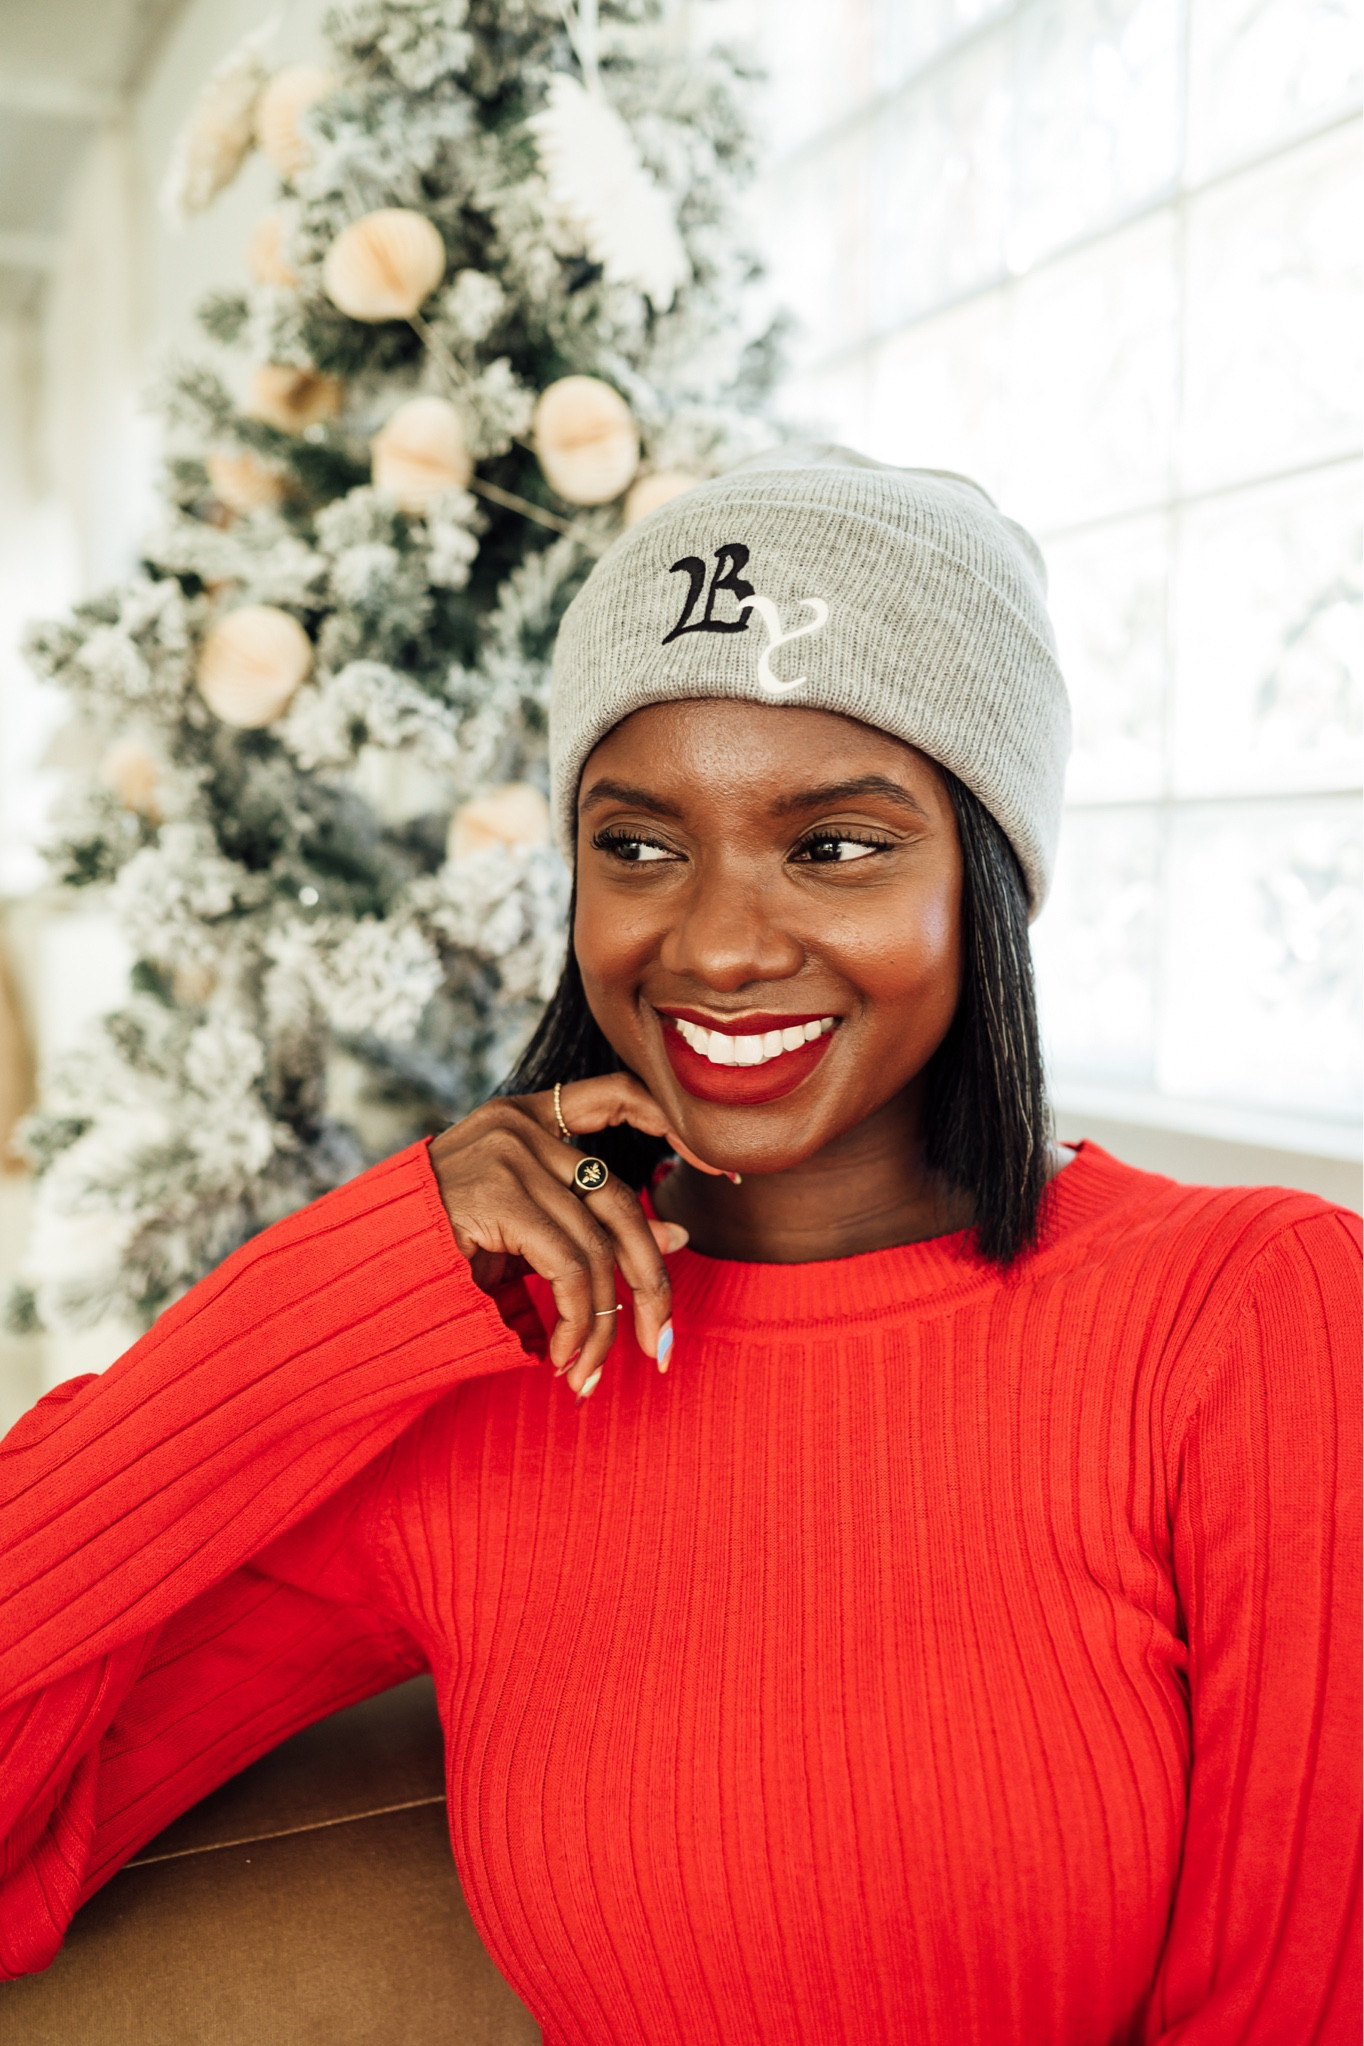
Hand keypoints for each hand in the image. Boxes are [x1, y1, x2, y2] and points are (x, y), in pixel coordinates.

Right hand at [429, 1074, 718, 1397]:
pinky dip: (578, 1322)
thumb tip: (680, 1235)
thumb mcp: (519, 1234)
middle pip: (623, 1199)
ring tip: (589, 1374)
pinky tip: (563, 1359)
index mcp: (524, 1118)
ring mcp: (508, 1156)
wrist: (345, 1274)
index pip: (618, 1095)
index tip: (723, 1169)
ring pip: (599, 1245)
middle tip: (661, 1346)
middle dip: (650, 1282)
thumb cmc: (427, 1255)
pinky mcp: (498, 1196)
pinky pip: (569, 1266)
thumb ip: (589, 1226)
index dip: (675, 1124)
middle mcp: (519, 1127)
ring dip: (604, 1324)